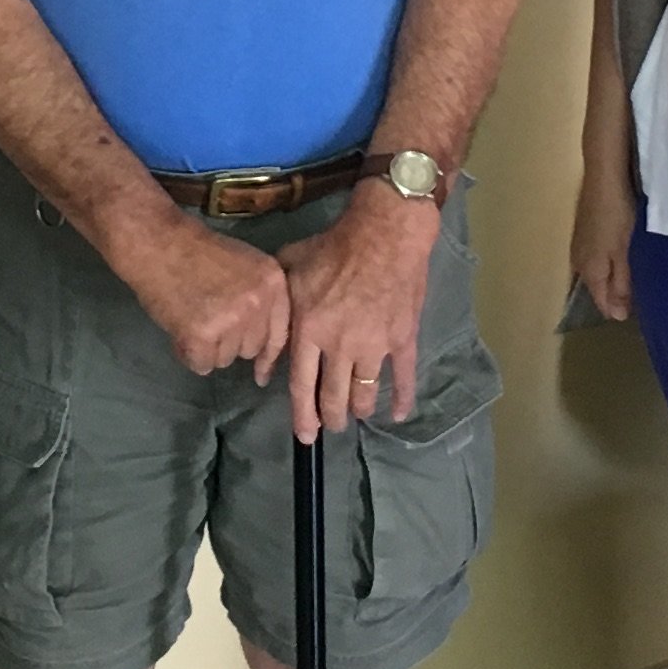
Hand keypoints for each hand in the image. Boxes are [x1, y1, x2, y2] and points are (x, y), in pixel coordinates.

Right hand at [118, 212, 293, 382]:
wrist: (158, 242)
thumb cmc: (197, 251)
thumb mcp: (245, 265)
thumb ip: (259, 298)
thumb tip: (264, 343)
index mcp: (272, 282)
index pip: (278, 332)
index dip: (268, 355)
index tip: (261, 374)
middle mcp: (258, 302)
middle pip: (251, 349)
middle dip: (230, 343)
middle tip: (207, 320)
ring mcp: (231, 319)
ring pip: (226, 359)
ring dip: (208, 348)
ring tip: (191, 319)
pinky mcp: (203, 335)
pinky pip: (202, 365)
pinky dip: (189, 354)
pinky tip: (180, 330)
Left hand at [281, 189, 437, 437]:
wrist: (385, 233)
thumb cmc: (334, 246)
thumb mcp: (292, 266)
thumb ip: (278, 300)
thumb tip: (263, 327)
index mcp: (310, 331)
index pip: (303, 386)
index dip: (303, 415)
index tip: (306, 434)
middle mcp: (341, 347)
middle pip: (335, 396)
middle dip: (333, 417)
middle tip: (333, 426)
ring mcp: (375, 346)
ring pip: (366, 393)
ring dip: (360, 409)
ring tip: (357, 415)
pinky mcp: (403, 338)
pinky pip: (404, 376)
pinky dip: (403, 398)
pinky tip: (400, 414)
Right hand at [569, 157, 637, 325]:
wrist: (604, 177)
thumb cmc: (617, 215)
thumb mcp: (623, 253)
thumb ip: (621, 284)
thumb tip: (617, 316)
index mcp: (589, 270)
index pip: (600, 302)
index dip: (618, 309)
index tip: (638, 310)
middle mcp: (578, 261)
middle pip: (596, 287)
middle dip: (613, 295)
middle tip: (638, 296)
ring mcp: (579, 244)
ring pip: (596, 271)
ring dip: (611, 277)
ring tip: (632, 279)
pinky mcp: (584, 229)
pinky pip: (595, 257)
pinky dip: (608, 262)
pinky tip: (620, 256)